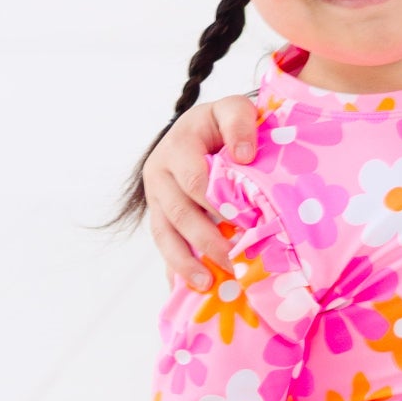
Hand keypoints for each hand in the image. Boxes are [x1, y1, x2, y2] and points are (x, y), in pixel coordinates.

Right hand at [143, 95, 260, 289]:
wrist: (204, 127)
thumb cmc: (224, 122)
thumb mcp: (234, 109)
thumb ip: (239, 122)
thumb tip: (243, 156)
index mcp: (178, 146)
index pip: (195, 181)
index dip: (218, 206)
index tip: (245, 225)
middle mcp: (159, 173)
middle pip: (180, 213)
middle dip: (206, 241)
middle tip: (234, 264)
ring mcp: (157, 197)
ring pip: (165, 234)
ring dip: (184, 263)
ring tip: (207, 285)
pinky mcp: (160, 215)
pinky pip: (164, 244)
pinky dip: (175, 268)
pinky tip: (186, 291)